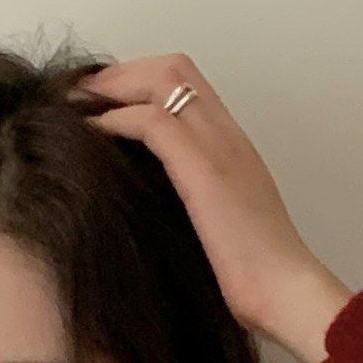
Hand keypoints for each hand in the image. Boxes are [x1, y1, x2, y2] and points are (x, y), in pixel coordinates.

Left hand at [70, 56, 349, 362]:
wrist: (286, 294)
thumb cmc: (256, 278)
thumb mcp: (219, 227)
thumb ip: (193, 204)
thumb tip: (148, 209)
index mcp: (232, 146)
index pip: (187, 85)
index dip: (139, 82)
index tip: (103, 103)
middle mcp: (227, 134)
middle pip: (172, 67)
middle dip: (120, 73)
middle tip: (81, 96)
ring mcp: (218, 146)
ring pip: (161, 79)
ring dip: (112, 87)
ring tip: (76, 107)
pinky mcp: (204, 168)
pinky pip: (150, 121)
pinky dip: (114, 120)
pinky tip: (90, 136)